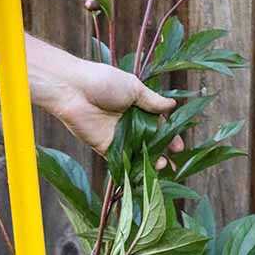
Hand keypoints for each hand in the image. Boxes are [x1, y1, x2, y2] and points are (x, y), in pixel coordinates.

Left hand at [54, 61, 184, 167]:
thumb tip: (172, 106)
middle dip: (163, 151)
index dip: (170, 135)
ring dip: (150, 161)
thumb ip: (152, 101)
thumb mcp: (134, 88)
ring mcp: (118, 137)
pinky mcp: (105, 148)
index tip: (179, 146)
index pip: (159, 124)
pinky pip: (121, 160)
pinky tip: (144, 172)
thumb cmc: (103, 81)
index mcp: (137, 106)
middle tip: (173, 161)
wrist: (74, 90)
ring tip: (162, 166)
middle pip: (150, 141)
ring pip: (138, 153)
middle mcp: (129, 123)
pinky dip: (132, 167)